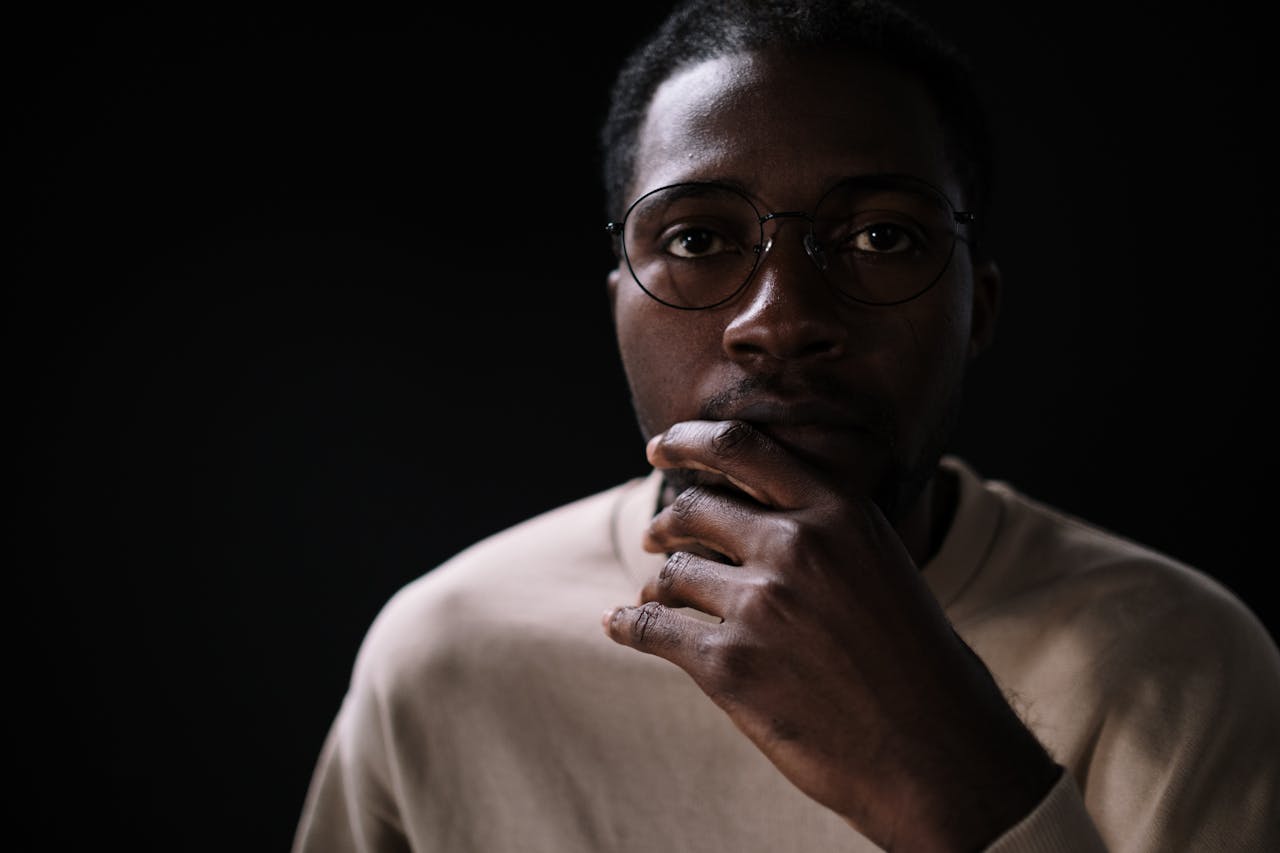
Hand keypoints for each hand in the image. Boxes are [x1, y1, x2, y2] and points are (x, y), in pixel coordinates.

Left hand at [602, 420, 1059, 850]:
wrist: (939, 755)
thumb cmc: (919, 664)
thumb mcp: (883, 566)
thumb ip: (825, 532)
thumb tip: (753, 517)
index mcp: (839, 513)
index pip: (742, 448)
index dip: (689, 442)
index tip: (659, 449)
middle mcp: (797, 546)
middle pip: (696, 509)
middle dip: (667, 521)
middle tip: (655, 535)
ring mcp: (761, 605)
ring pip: (674, 573)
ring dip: (659, 585)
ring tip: (657, 596)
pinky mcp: (730, 665)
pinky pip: (652, 628)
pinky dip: (628, 624)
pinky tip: (619, 623)